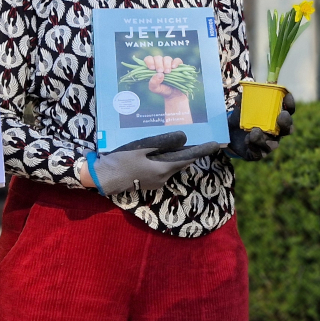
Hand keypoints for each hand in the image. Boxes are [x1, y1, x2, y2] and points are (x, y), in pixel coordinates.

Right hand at [83, 131, 224, 194]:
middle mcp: (163, 178)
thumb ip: (162, 143)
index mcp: (163, 169)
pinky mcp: (148, 182)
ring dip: (176, 156)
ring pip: (172, 166)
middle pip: (181, 163)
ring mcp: (156, 182)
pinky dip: (165, 160)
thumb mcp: (141, 147)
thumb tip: (183, 138)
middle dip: (190, 152)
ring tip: (180, 141)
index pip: (188, 158)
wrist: (103, 177)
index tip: (216, 144)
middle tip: (198, 138)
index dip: (202, 150)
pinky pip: (162, 169)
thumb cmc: (121, 160)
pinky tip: (161, 151)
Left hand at [144, 54, 184, 96]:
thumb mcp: (155, 89)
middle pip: (158, 58)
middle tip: (161, 71)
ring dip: (166, 64)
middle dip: (158, 64)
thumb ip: (153, 82)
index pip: (149, 59)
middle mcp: (160, 64)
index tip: (152, 68)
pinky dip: (175, 62)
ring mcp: (169, 64)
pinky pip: (177, 60)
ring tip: (168, 72)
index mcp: (153, 67)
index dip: (149, 61)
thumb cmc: (162, 90)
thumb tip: (159, 74)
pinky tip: (174, 67)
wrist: (174, 94)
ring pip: (167, 58)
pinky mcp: (178, 66)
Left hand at [227, 90, 295, 160]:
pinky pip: (259, 153)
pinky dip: (254, 146)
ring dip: (265, 137)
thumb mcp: (242, 107)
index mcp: (276, 119)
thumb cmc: (242, 118)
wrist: (230, 135)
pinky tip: (248, 139)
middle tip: (281, 116)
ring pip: (273, 143)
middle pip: (288, 129)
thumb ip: (244, 99)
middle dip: (286, 123)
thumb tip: (244, 91)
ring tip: (255, 131)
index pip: (289, 111)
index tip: (287, 96)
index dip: (290, 104)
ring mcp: (269, 145)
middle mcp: (277, 132)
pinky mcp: (259, 154)